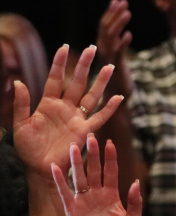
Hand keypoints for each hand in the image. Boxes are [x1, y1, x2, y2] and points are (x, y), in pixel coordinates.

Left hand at [13, 45, 123, 175]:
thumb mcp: (19, 125)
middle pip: (76, 82)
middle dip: (84, 66)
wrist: (39, 168)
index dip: (58, 64)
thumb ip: (21, 104)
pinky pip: (100, 117)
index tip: (63, 47)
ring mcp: (76, 118)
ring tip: (108, 67)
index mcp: (47, 104)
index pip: (54, 79)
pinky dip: (109, 108)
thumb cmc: (27, 148)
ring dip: (100, 82)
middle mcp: (65, 108)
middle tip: (91, 49)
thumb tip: (17, 82)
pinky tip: (118, 97)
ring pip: (91, 96)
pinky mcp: (84, 131)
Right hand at [52, 135, 142, 215]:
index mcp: (113, 196)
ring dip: (77, 163)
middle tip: (91, 137)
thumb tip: (136, 182)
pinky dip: (60, 180)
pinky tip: (56, 167)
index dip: (110, 158)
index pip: (111, 172)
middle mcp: (97, 195)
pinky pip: (65, 192)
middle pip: (94, 170)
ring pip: (79, 178)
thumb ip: (135, 202)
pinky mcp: (72, 210)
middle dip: (93, 154)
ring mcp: (84, 201)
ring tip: (73, 147)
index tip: (110, 143)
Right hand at [96, 0, 133, 95]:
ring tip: (128, 12)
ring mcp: (107, 59)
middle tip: (123, 1)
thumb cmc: (118, 81)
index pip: (105, 26)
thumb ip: (120, 46)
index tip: (117, 0)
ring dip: (118, 24)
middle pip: (106, 28)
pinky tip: (129, 35)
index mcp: (103, 47)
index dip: (110, 12)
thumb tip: (126, 32)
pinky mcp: (114, 68)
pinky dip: (122, 43)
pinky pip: (117, 53)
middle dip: (114, 14)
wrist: (114, 103)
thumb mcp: (119, 60)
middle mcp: (102, 51)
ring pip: (110, 38)